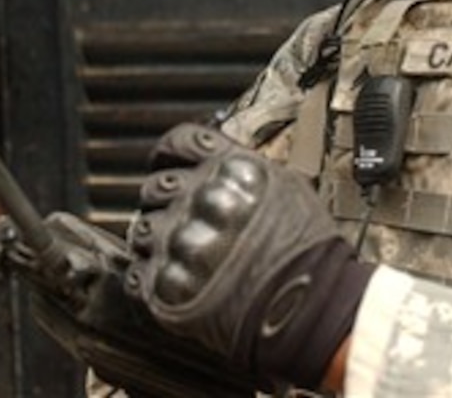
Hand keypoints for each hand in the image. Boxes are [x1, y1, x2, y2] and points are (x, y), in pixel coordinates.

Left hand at [125, 123, 374, 389]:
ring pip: (143, 229)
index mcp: (232, 170)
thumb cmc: (307, 252)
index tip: (167, 165)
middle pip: (156, 186)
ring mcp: (183, 242)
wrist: (313, 308)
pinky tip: (173, 279)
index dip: (168, 155)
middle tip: (183, 220)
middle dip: (165, 201)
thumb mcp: (286, 185)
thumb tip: (215, 159)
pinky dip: (149, 278)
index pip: (177, 144)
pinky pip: (137, 274)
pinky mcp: (170, 285)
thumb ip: (241, 167)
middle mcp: (203, 199)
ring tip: (181, 256)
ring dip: (155, 241)